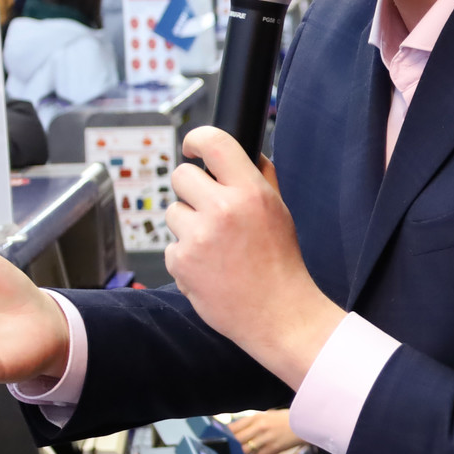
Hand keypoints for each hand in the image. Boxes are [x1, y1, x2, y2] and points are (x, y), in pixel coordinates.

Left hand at [165, 127, 342, 386]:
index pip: (214, 141)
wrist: (279, 313)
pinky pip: (172, 246)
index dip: (196, 139)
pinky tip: (210, 270)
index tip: (191, 148)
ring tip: (215, 248)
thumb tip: (243, 151)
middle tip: (208, 210)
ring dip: (188, 226)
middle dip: (191, 191)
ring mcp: (198, 236)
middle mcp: (223, 209)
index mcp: (250, 192)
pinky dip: (186, 257)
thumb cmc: (281, 262)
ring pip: (173, 212)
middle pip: (181, 176)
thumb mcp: (280, 211)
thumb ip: (260, 177)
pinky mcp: (181, 263)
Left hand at [227, 409, 307, 453]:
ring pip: (243, 450)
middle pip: (236, 439)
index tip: (214, 440)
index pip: (233, 426)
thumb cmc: (284, 419)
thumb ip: (252, 423)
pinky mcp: (272, 449)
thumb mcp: (267, 416)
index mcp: (256, 417)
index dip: (222, 434)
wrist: (305, 422)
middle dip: (226, 447)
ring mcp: (264, 438)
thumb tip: (236, 432)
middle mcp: (258, 427)